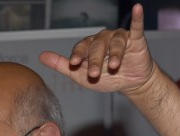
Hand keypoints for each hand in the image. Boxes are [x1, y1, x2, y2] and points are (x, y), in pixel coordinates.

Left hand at [39, 4, 154, 94]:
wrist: (129, 83)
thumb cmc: (104, 78)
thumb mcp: (80, 76)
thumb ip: (62, 65)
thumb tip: (41, 56)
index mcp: (88, 46)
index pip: (81, 48)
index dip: (77, 55)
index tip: (73, 63)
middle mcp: (103, 39)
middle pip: (97, 47)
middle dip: (95, 61)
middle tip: (94, 74)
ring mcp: (118, 37)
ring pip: (115, 42)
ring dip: (114, 54)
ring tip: (114, 67)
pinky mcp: (135, 39)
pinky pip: (136, 27)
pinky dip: (137, 18)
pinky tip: (137, 9)